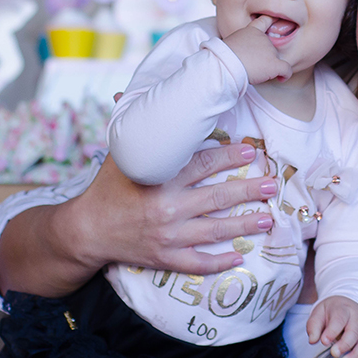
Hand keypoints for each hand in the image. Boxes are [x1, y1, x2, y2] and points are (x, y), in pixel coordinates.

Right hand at [0, 144, 278, 297]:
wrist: (86, 230)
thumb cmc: (107, 188)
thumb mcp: (120, 154)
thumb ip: (132, 127)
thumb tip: (126, 93)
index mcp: (160, 179)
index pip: (203, 165)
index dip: (229, 156)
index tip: (250, 151)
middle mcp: (167, 208)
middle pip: (217, 198)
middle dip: (248, 191)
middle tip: (271, 185)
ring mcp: (167, 236)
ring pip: (214, 231)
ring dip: (243, 225)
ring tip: (267, 218)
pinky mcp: (164, 258)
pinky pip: (197, 264)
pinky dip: (218, 263)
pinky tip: (238, 257)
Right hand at [222, 16, 292, 84]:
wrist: (226, 64)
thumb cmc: (224, 57)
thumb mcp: (231, 44)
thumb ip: (242, 45)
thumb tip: (245, 56)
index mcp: (251, 31)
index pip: (264, 21)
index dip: (270, 20)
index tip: (275, 20)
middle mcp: (263, 38)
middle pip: (269, 48)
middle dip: (263, 57)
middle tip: (250, 65)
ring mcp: (270, 50)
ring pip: (275, 60)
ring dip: (268, 67)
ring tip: (255, 72)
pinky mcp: (274, 64)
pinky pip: (286, 70)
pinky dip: (285, 75)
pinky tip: (281, 78)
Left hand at [307, 296, 357, 357]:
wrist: (347, 306)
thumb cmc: (332, 312)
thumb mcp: (319, 314)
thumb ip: (314, 326)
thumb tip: (313, 340)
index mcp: (343, 309)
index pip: (339, 319)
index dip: (332, 331)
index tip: (324, 341)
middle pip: (355, 331)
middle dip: (345, 344)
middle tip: (334, 354)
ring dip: (357, 355)